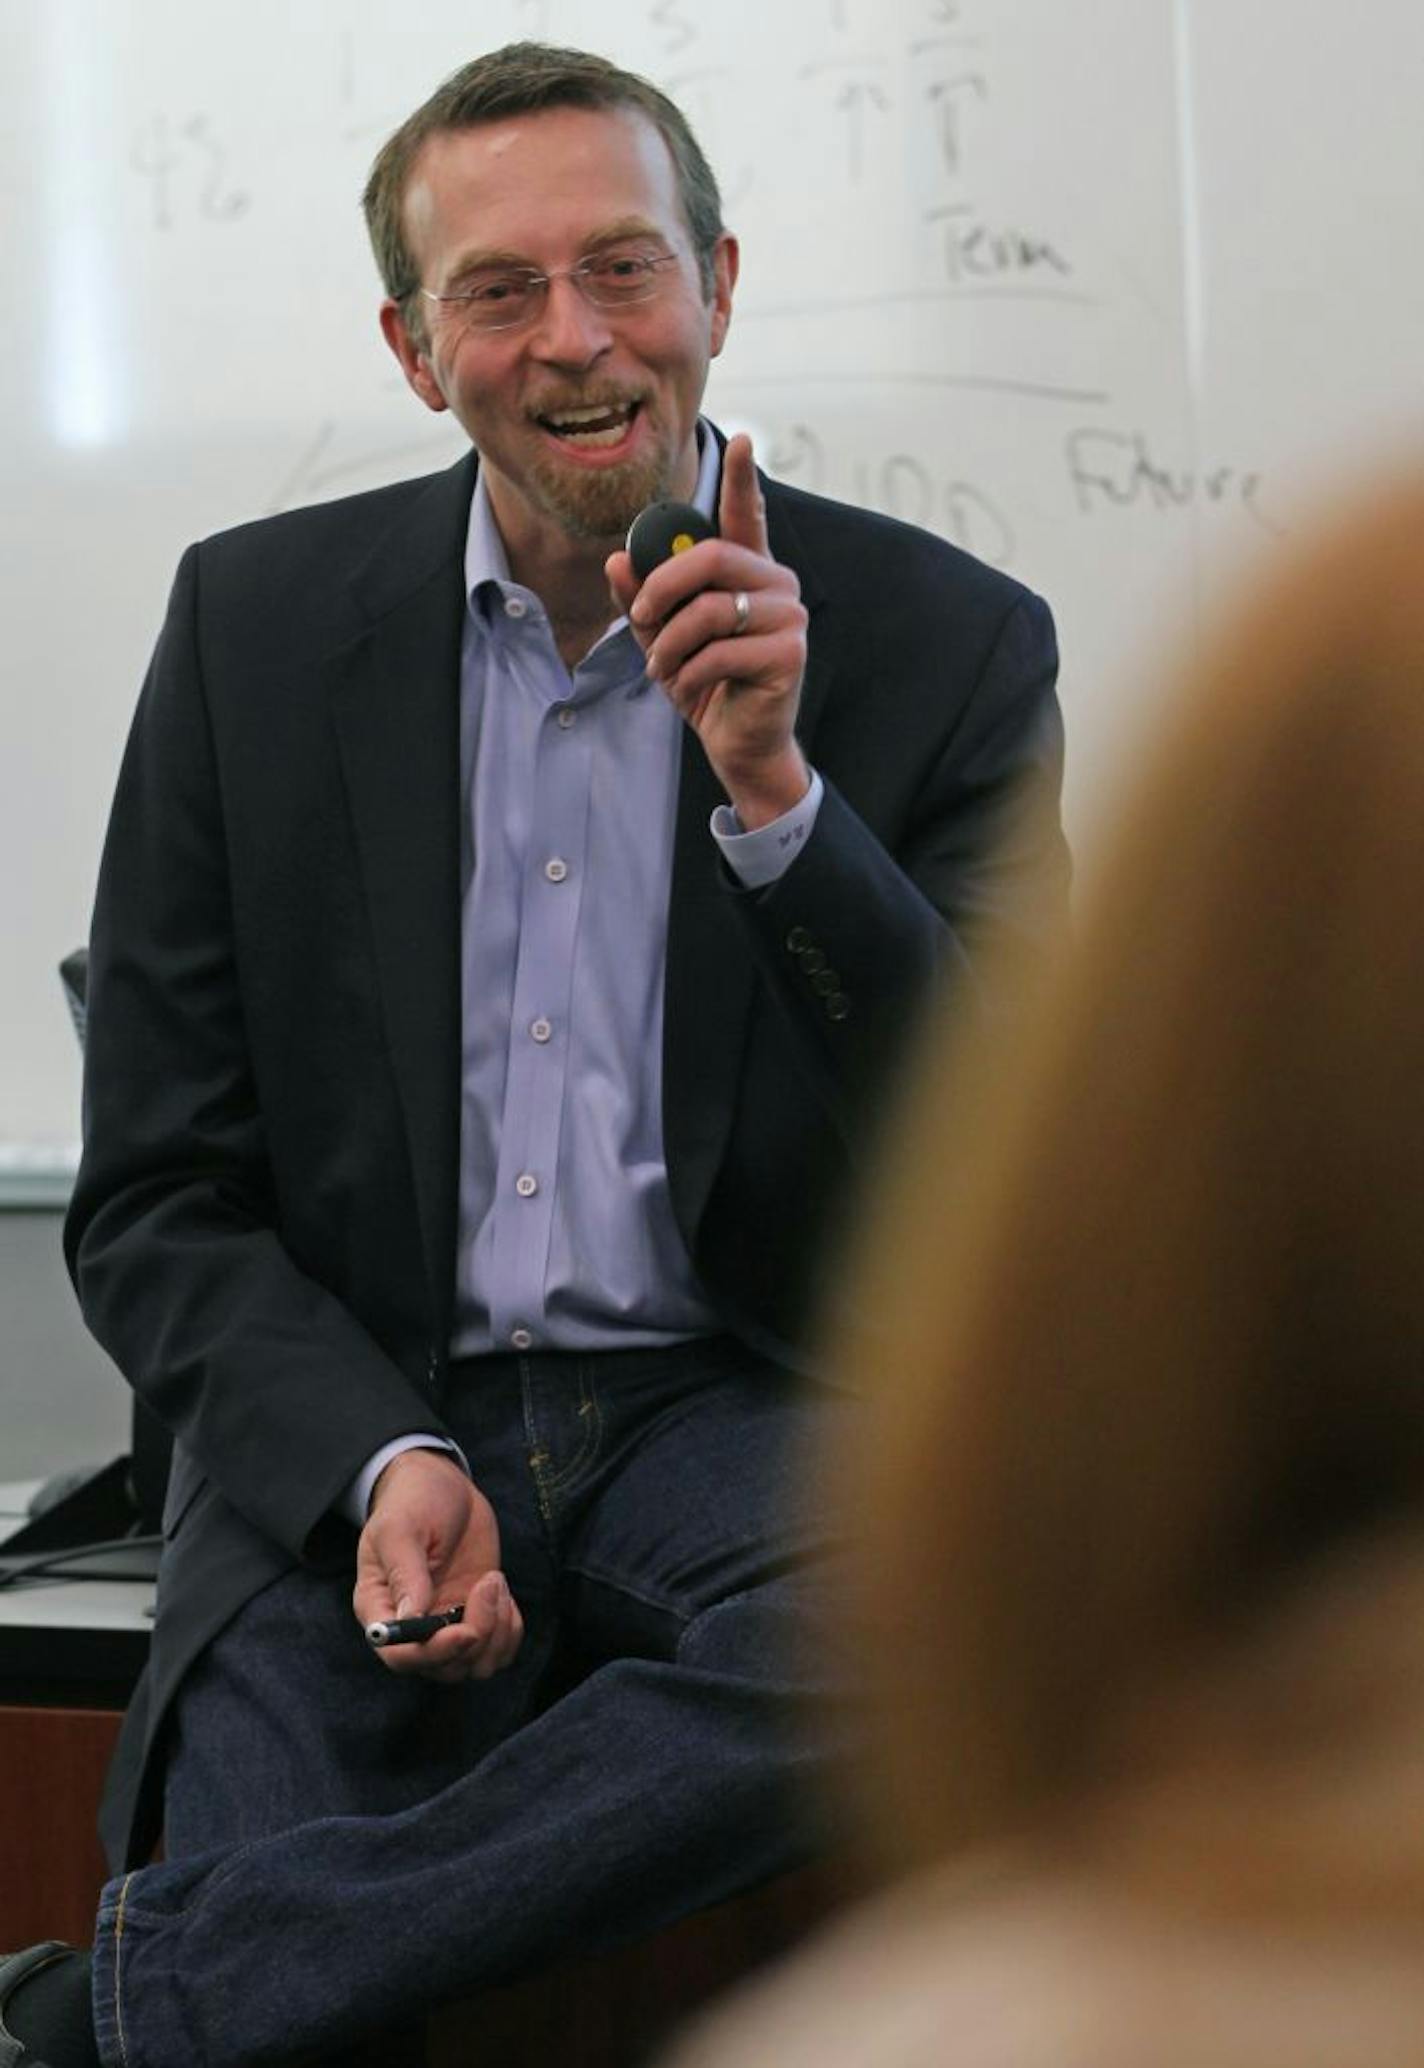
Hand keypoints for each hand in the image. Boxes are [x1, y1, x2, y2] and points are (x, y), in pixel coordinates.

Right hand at [353, 1448, 522, 1683]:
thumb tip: (411, 1618)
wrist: (441, 1485)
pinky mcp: (476, 1615)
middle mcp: (413, 1627)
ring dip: (496, 1632)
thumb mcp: (401, 1528)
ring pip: (475, 1664)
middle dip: (475, 1637)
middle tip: (487, 1584)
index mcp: (381, 1609)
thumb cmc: (412, 1501)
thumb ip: (406, 1573)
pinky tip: (502, 1591)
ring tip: (493, 1580)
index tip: (466, 1631)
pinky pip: (498, 1649)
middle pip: (444, 1668)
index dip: (435, 1654)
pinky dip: (509, 1630)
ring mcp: (446, 1623)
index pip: (401, 1657)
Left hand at [605, 433, 809, 828]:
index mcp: (747, 571)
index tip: (740, 439)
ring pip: (710, 610)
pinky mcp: (789, 653)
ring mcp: (788, 617)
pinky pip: (720, 651)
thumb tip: (615, 561)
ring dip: (670, 645)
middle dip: (662, 588)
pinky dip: (689, 674)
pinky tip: (686, 689)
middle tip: (639, 617)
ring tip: (661, 669)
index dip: (742, 477)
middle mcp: (776, 584)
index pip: (747, 514)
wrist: (736, 742)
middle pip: (712, 557)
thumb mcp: (660, 637)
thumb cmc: (705, 683)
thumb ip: (640, 598)